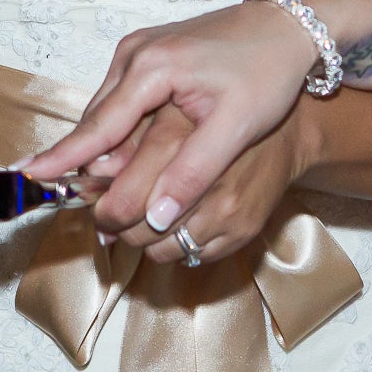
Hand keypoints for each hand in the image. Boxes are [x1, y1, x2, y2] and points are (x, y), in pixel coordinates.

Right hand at [24, 0, 321, 234]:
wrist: (290, 26)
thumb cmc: (268, 72)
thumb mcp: (236, 128)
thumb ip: (193, 172)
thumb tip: (157, 218)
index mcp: (151, 68)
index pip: (98, 126)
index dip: (64, 157)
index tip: (28, 176)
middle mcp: (136, 53)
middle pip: (97, 119)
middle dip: (80, 160)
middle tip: (67, 201)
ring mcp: (141, 48)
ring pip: (108, 109)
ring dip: (99, 146)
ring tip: (86, 186)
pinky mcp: (151, 51)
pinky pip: (122, 98)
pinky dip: (117, 127)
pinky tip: (119, 155)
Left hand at [87, 102, 310, 265]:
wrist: (283, 130)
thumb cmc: (217, 115)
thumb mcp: (168, 113)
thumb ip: (126, 143)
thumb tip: (89, 177)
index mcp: (178, 141)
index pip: (122, 200)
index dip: (102, 210)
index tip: (96, 208)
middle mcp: (205, 180)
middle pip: (137, 231)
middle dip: (119, 228)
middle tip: (114, 218)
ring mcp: (226, 210)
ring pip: (160, 251)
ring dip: (145, 241)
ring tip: (146, 220)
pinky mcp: (241, 231)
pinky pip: (190, 258)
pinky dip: (176, 247)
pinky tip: (178, 223)